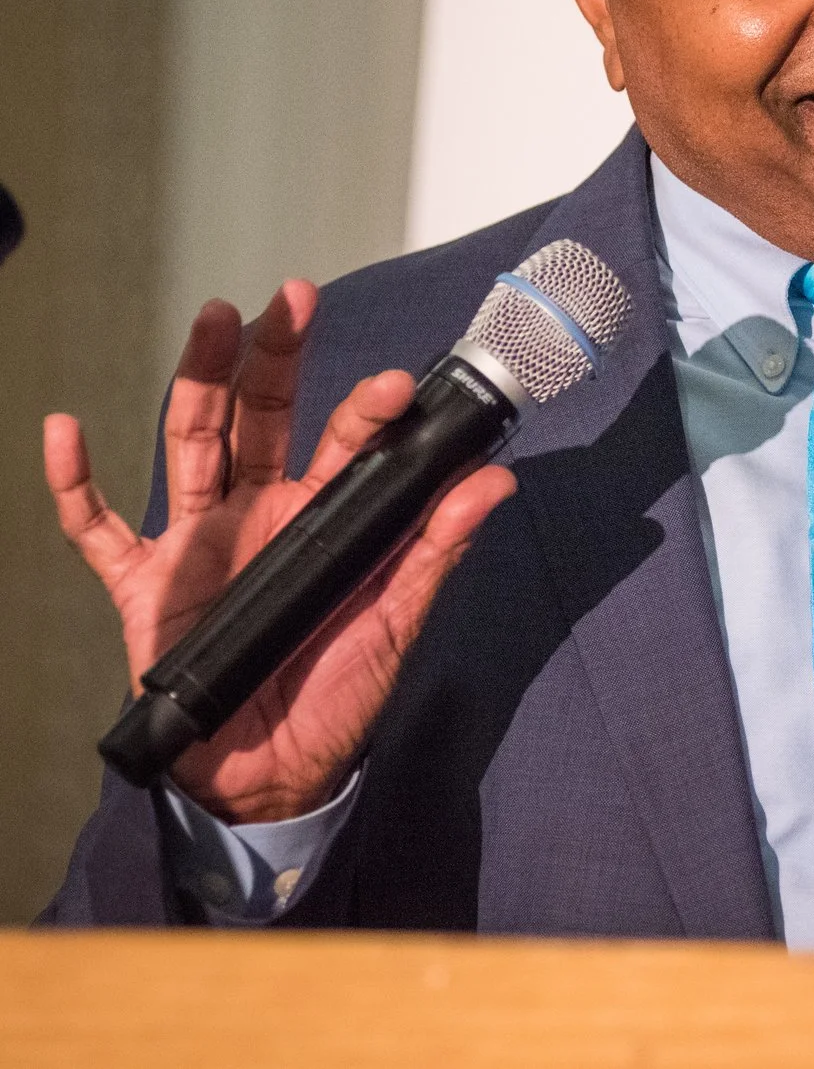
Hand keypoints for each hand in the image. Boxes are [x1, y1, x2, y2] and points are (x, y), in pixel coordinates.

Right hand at [44, 281, 515, 824]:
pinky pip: (97, 528)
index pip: (344, 444)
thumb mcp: (397, 620)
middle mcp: (258, 513)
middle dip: (274, 357)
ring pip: (191, 442)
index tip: (391, 384)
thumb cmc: (337, 694)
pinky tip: (63, 429)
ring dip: (197, 380)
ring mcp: (197, 541)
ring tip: (212, 319)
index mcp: (322, 517)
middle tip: (290, 297)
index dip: (364, 410)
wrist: (272, 773)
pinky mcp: (141, 584)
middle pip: (261, 416)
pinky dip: (74, 481)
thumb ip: (436, 547)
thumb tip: (493, 479)